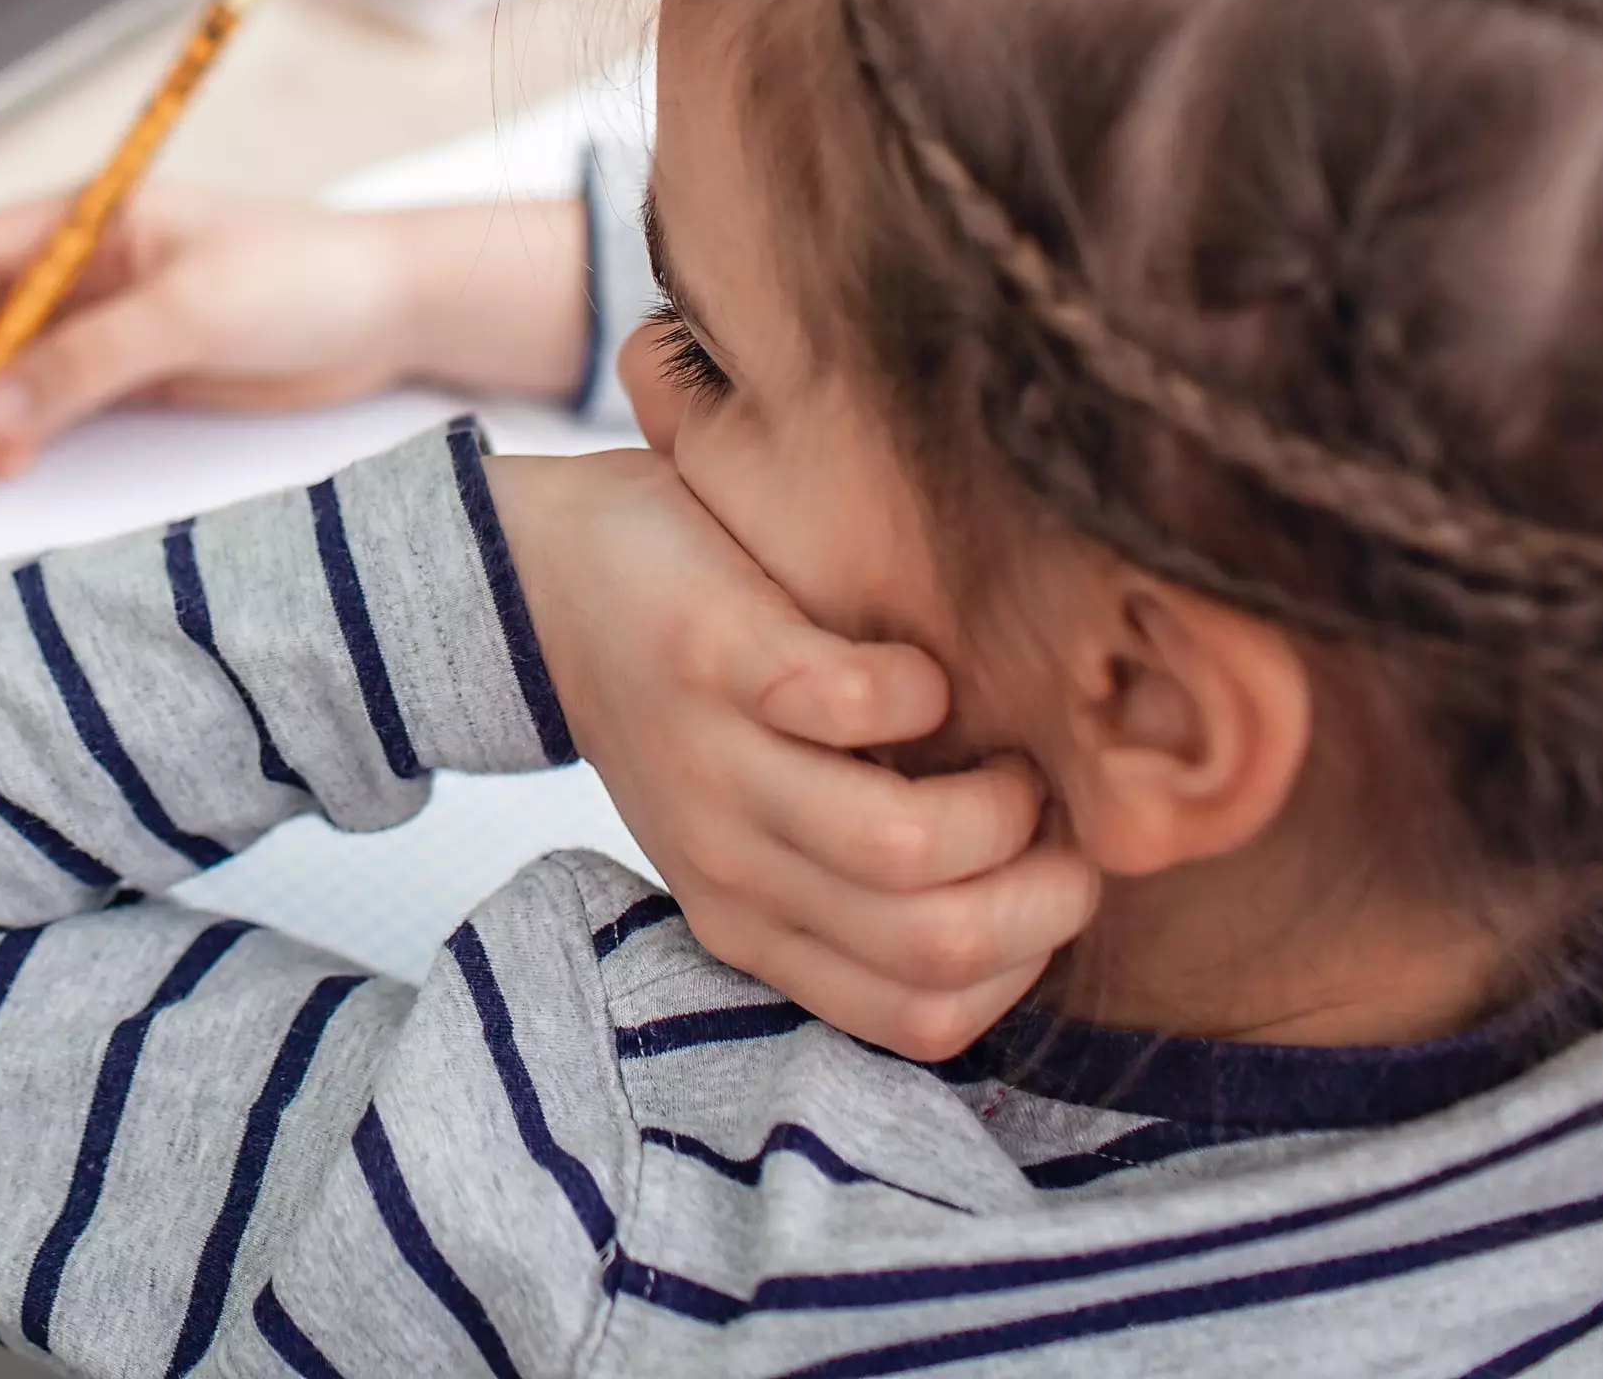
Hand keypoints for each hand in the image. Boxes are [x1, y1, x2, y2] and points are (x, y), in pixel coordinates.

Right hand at [0, 188, 445, 481]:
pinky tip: (8, 462)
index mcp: (92, 218)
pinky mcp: (135, 371)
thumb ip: (89, 357)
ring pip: (14, 367)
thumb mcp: (191, 310)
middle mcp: (88, 267)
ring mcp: (109, 322)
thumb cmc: (304, 276)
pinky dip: (24, 432)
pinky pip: (56, 401)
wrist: (389, 313)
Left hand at [488, 447, 1098, 1059]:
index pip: (926, 1021)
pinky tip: (916, 674)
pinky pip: (851, 703)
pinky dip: (918, 689)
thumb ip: (864, 884)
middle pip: (937, 947)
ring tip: (1001, 753)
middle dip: (1044, 892)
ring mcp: (718, 766)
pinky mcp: (713, 658)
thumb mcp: (763, 831)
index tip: (1048, 880)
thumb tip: (1041, 899)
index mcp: (753, 926)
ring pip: (905, 848)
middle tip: (1051, 820)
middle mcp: (732, 867)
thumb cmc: (697, 709)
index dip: (1026, 961)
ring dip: (999, 801)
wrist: (552, 582)